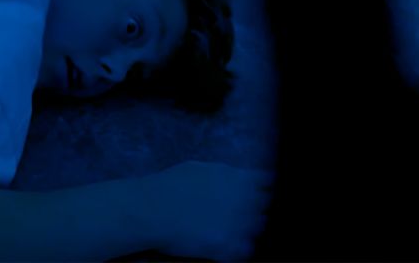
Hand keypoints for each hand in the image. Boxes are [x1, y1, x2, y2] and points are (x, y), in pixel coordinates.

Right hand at [139, 160, 273, 261]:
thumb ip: (227, 175)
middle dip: (255, 208)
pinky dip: (236, 247)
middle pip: (265, 206)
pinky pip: (245, 249)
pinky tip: (221, 241)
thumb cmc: (171, 184)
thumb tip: (243, 179)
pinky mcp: (227, 246)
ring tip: (226, 226)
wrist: (150, 209)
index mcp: (239, 178)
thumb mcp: (201, 169)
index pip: (267, 182)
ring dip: (247, 228)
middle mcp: (244, 201)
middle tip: (237, 212)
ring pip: (257, 228)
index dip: (262, 188)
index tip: (257, 192)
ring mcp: (238, 225)